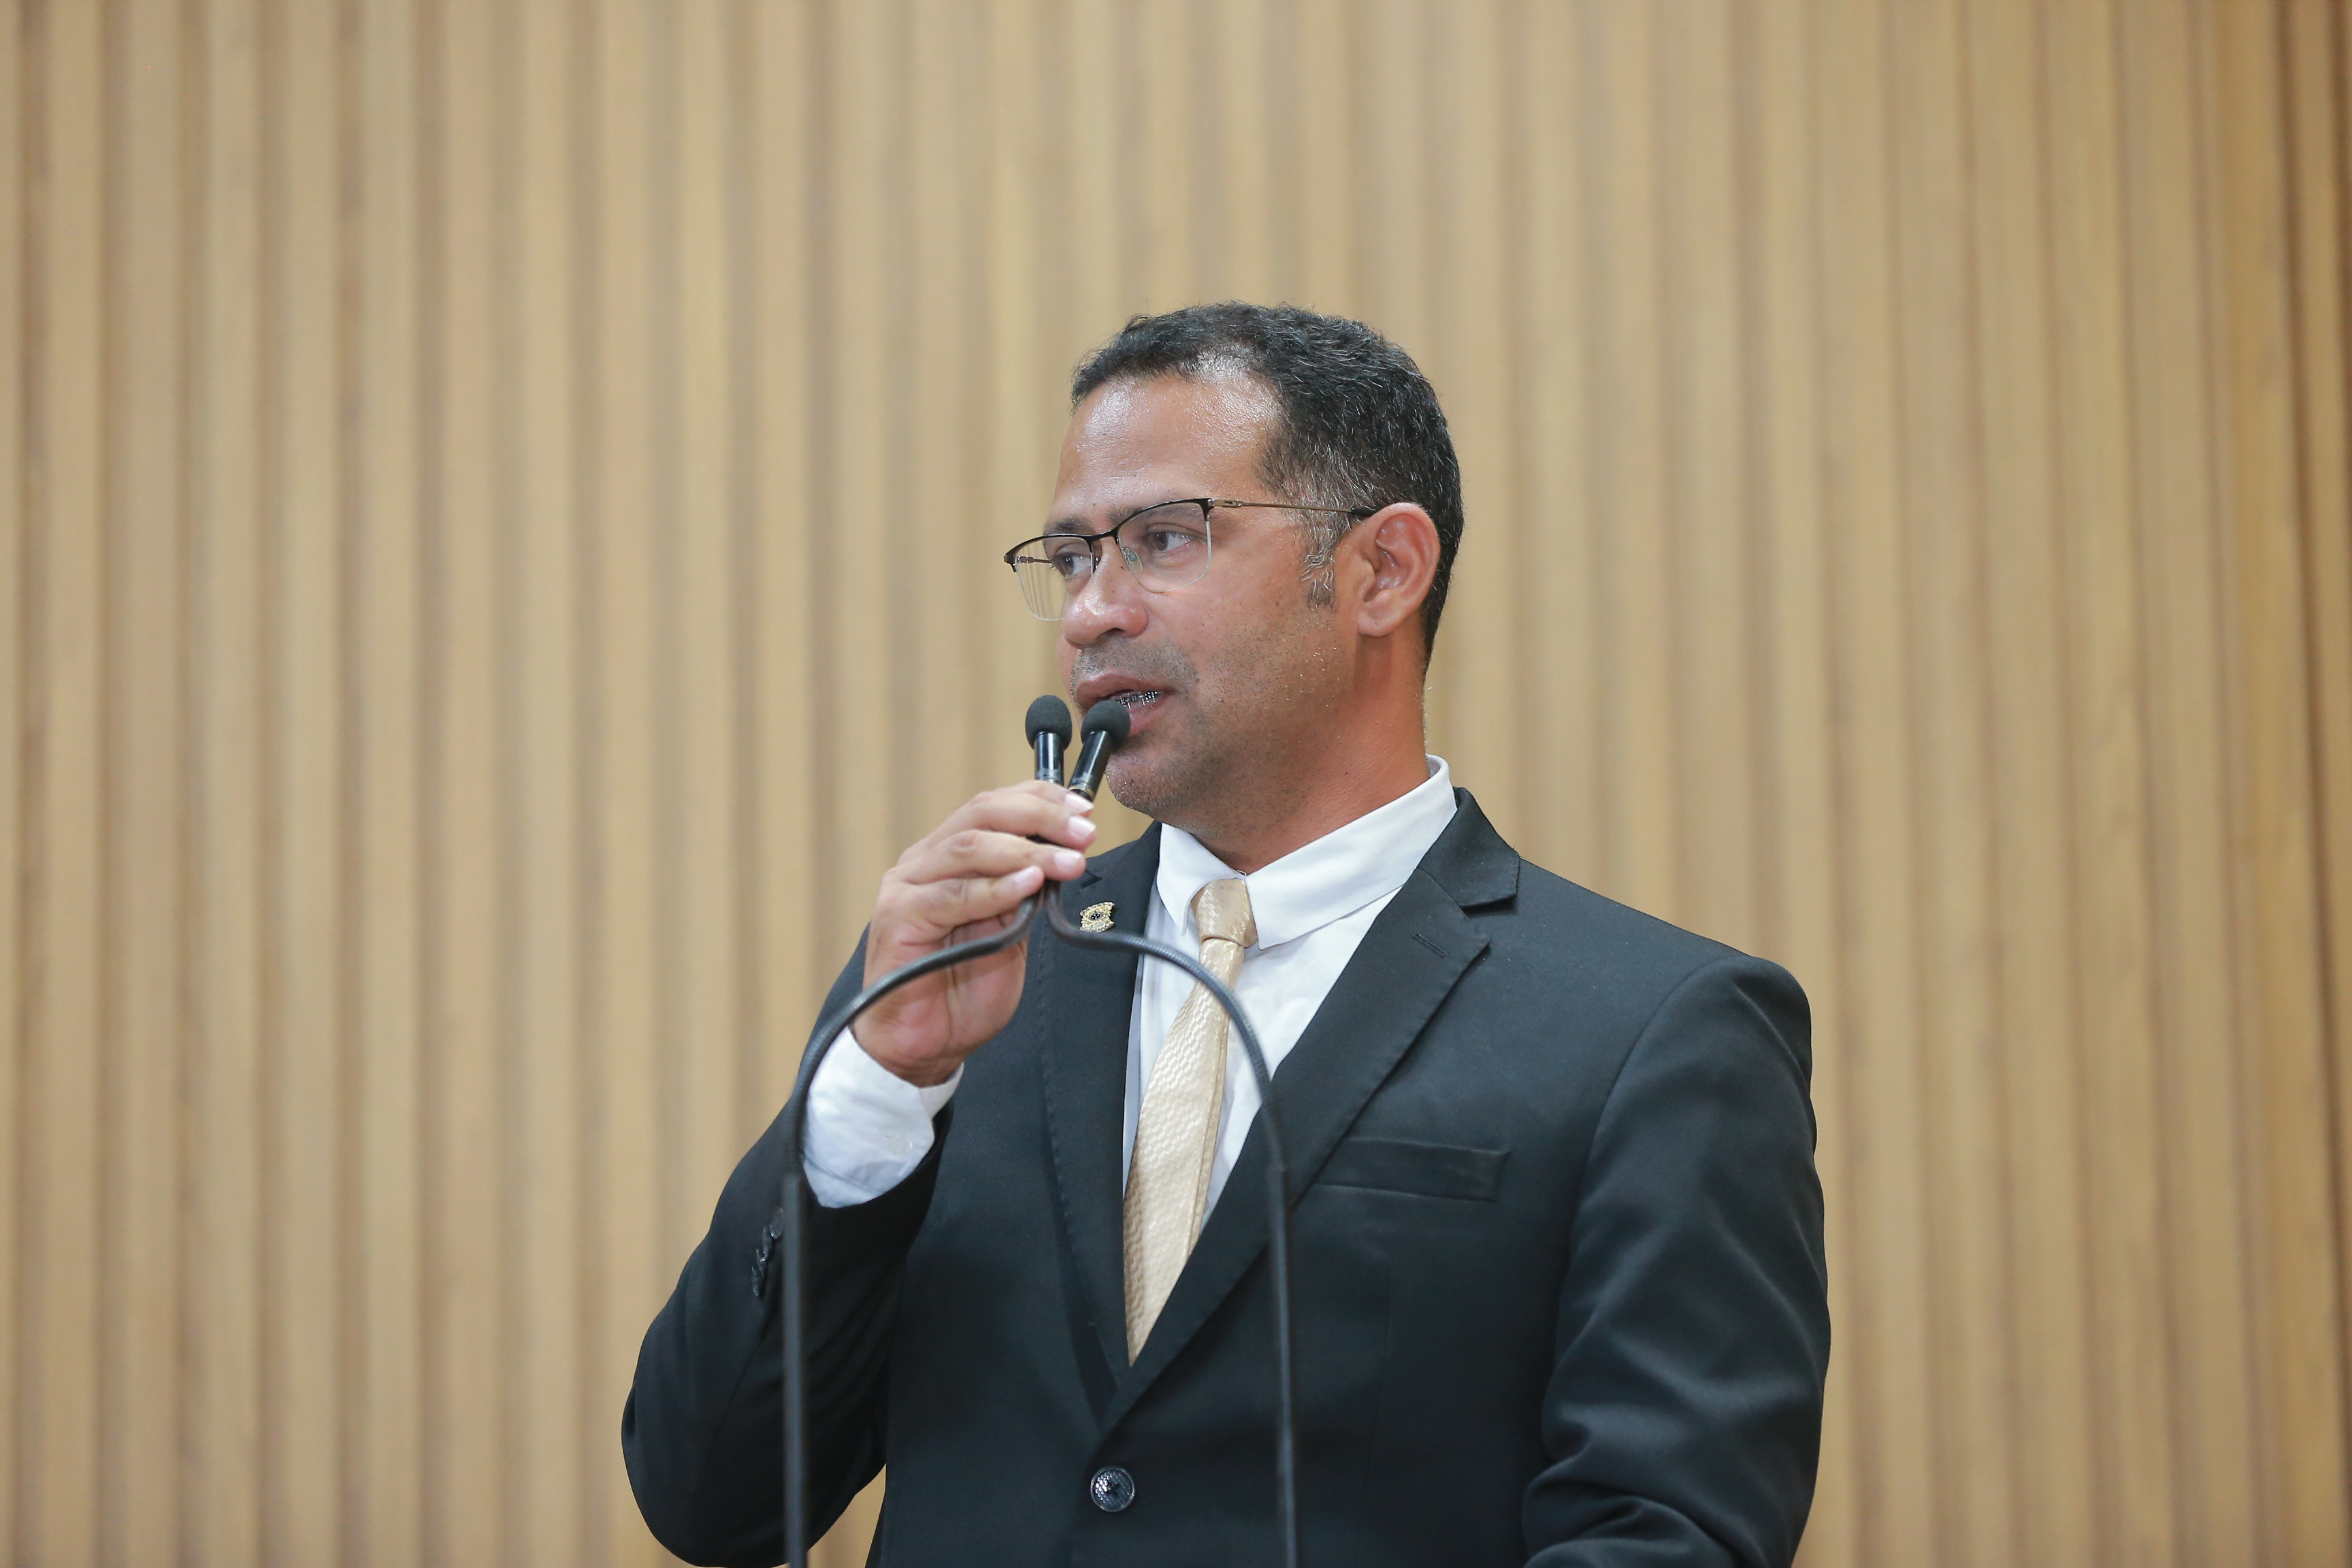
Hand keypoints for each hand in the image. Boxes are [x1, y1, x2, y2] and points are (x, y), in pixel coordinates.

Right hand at [850, 781, 1097, 1086]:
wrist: (924, 1044)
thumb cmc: (963, 987)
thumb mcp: (1011, 929)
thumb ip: (1027, 890)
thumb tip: (1065, 854)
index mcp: (949, 854)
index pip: (994, 805)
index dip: (1040, 799)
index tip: (1083, 811)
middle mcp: (924, 861)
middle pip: (982, 814)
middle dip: (1040, 817)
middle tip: (1082, 834)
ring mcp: (907, 887)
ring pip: (968, 847)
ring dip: (1027, 851)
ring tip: (1068, 862)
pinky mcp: (898, 919)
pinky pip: (952, 895)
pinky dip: (994, 888)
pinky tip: (1028, 885)